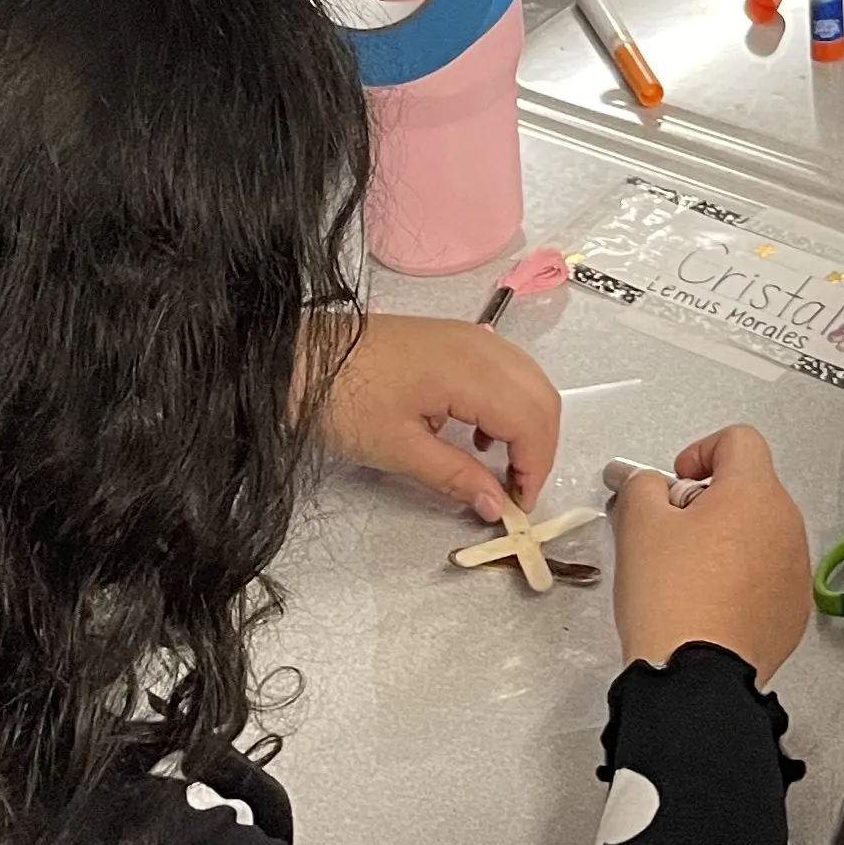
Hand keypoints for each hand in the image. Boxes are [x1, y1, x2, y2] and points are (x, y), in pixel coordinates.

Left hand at [313, 311, 557, 523]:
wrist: (301, 355)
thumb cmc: (344, 401)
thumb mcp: (397, 448)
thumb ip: (455, 476)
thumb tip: (496, 506)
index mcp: (471, 371)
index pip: (532, 421)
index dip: (535, 468)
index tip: (519, 507)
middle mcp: (483, 346)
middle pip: (542, 398)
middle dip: (540, 449)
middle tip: (516, 491)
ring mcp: (472, 337)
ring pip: (530, 381)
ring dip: (529, 426)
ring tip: (501, 467)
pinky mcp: (458, 338)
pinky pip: (508, 370)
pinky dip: (511, 404)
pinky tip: (480, 433)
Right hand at [609, 423, 813, 683]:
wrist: (695, 676)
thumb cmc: (672, 600)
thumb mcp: (639, 525)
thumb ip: (641, 486)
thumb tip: (643, 480)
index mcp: (754, 492)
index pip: (739, 440)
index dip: (701, 451)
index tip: (677, 480)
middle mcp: (786, 524)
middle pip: (750, 488)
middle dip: (709, 501)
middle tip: (672, 531)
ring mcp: (795, 569)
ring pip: (760, 534)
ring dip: (727, 541)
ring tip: (686, 574)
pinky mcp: (793, 609)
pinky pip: (768, 577)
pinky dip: (741, 580)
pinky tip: (708, 604)